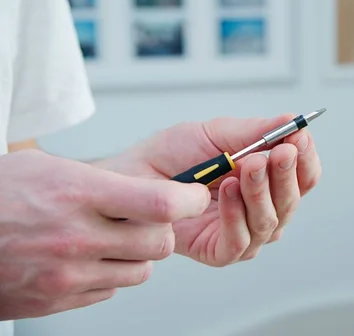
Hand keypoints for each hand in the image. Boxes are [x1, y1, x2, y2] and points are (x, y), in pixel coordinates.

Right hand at [0, 149, 209, 319]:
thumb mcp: (47, 167)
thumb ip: (101, 179)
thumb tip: (151, 185)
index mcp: (77, 193)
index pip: (159, 202)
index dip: (188, 198)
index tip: (193, 194)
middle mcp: (76, 236)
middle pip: (159, 242)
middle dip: (163, 229)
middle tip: (149, 217)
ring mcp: (67, 274)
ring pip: (142, 270)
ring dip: (138, 254)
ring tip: (112, 237)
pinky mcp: (58, 300)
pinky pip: (111, 289)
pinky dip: (111, 274)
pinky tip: (89, 257)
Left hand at [95, 114, 321, 266]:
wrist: (131, 175)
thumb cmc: (172, 154)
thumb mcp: (215, 134)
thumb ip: (254, 131)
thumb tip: (292, 120)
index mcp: (266, 180)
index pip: (303, 176)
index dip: (306, 159)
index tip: (299, 138)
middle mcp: (261, 208)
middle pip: (293, 200)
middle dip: (285, 175)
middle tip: (276, 153)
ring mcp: (243, 232)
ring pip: (271, 222)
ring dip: (260, 192)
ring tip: (245, 167)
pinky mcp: (219, 251)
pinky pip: (240, 242)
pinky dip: (236, 216)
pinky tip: (226, 192)